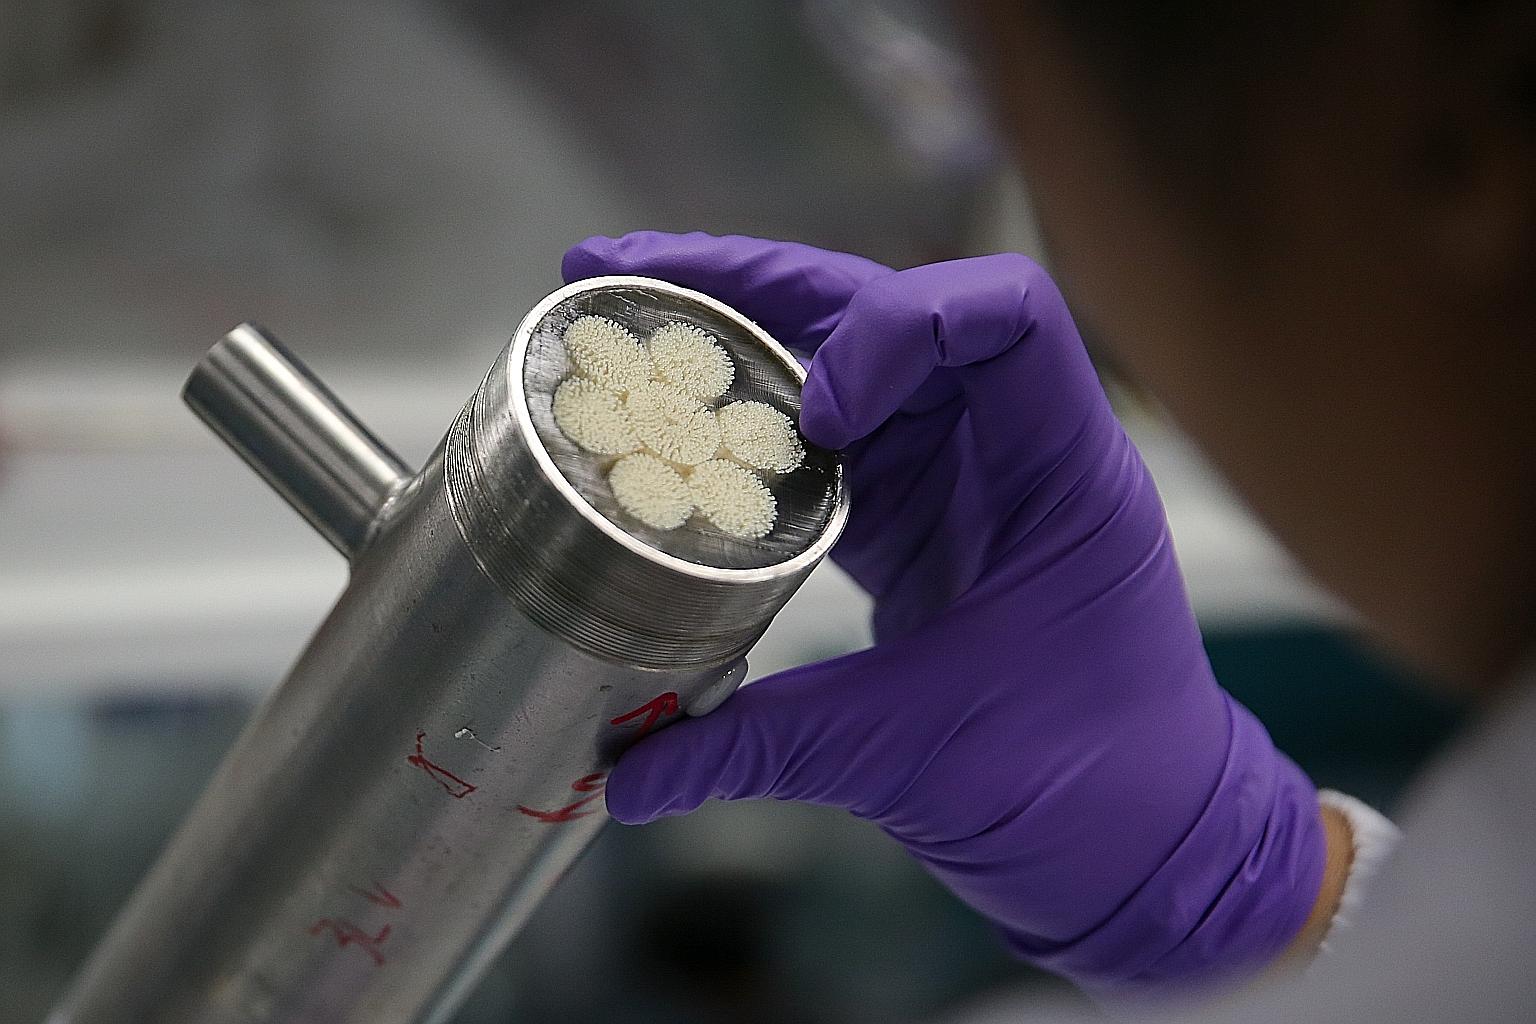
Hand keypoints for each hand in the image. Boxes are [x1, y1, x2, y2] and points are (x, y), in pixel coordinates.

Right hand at [563, 233, 1324, 997]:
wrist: (1146, 845)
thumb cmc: (1088, 791)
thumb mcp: (918, 755)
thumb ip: (765, 749)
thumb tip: (628, 772)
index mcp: (1058, 473)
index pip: (1002, 313)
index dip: (896, 325)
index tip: (816, 415)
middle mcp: (1010, 449)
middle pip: (891, 308)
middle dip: (761, 286)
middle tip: (629, 276)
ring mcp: (963, 479)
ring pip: (850, 363)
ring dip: (745, 339)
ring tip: (627, 323)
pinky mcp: (920, 523)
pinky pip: (832, 443)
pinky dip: (756, 424)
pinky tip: (676, 424)